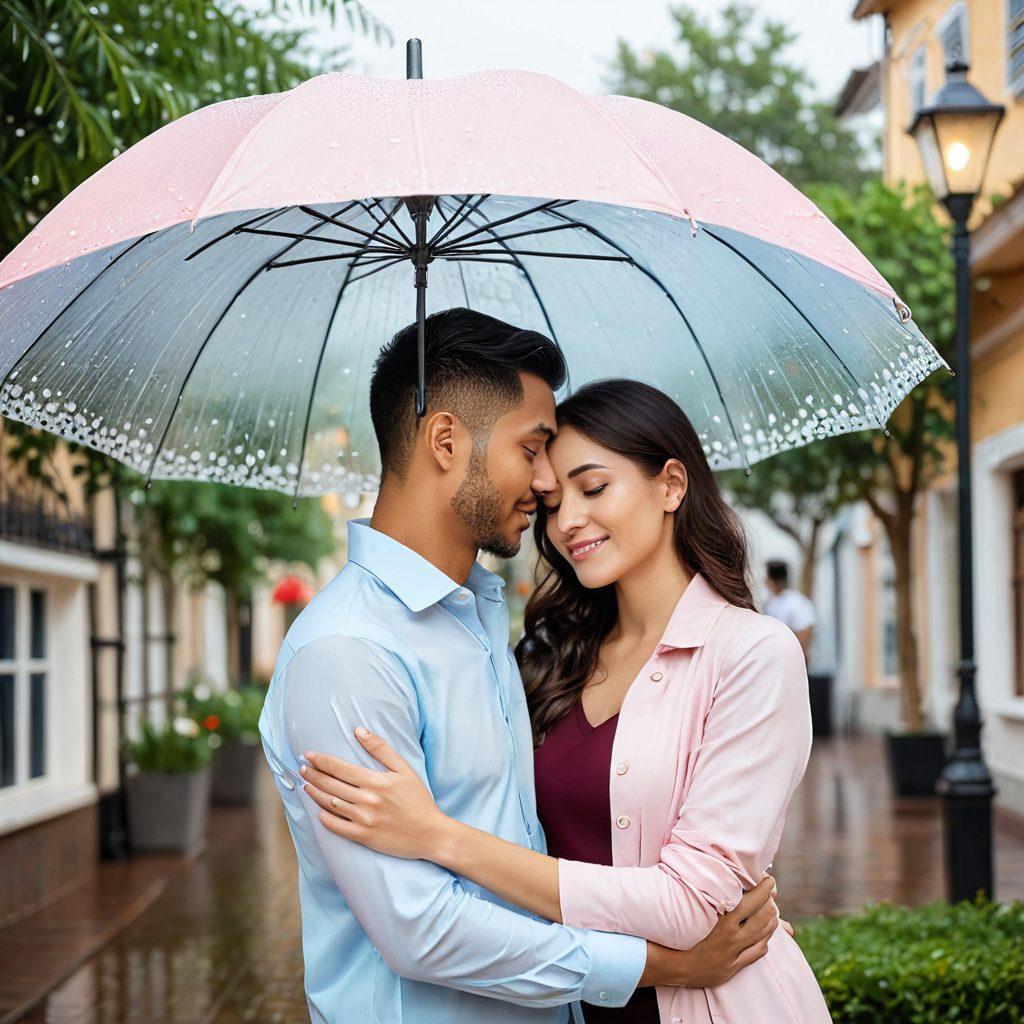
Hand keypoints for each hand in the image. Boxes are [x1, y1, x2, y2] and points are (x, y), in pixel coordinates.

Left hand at [299, 728, 446, 859]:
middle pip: (331, 785)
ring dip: (315, 793)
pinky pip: (337, 827)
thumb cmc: (419, 799)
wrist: (430, 833)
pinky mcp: (363, 837)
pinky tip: (319, 812)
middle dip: (313, 775)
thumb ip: (381, 749)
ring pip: (330, 804)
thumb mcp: (404, 769)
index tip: (308, 754)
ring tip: (306, 786)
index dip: (321, 760)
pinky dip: (325, 819)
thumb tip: (360, 730)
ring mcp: (363, 820)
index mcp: (374, 781)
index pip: (339, 768)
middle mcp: (365, 800)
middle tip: (302, 768)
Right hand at [644, 874, 784, 988]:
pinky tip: (765, 933)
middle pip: (763, 916)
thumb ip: (719, 898)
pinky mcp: (737, 965)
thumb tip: (731, 879)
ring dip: (772, 919)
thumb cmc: (688, 933)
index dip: (765, 888)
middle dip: (771, 902)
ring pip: (765, 933)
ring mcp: (736, 952)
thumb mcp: (702, 912)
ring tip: (772, 910)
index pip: (752, 900)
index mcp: (724, 921)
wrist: (682, 965)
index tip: (769, 879)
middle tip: (771, 894)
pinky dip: (766, 939)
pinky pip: (760, 950)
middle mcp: (733, 936)